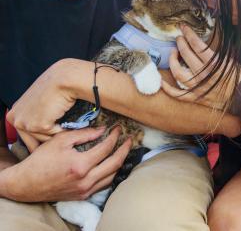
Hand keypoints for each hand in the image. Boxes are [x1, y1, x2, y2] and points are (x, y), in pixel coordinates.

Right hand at [0, 127, 131, 201]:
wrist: (26, 184)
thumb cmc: (41, 160)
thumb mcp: (61, 140)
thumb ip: (84, 134)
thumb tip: (103, 130)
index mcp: (80, 165)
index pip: (106, 148)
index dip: (115, 136)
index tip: (118, 128)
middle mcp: (85, 180)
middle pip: (115, 164)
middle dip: (125, 149)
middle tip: (130, 139)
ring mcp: (85, 190)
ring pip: (112, 176)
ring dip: (121, 162)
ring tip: (125, 151)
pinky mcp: (82, 196)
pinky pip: (104, 184)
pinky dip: (111, 173)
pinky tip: (113, 165)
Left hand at [6, 59, 87, 146]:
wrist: (65, 79)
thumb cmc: (56, 86)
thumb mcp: (41, 102)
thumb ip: (38, 115)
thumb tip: (46, 127)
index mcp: (14, 113)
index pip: (27, 134)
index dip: (43, 133)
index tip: (54, 129)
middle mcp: (15, 118)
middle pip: (34, 140)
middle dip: (49, 137)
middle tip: (62, 128)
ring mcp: (24, 123)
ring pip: (44, 140)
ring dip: (57, 134)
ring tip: (65, 120)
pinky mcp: (36, 125)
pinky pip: (53, 136)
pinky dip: (63, 129)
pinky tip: (65, 117)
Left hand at [162, 25, 240, 109]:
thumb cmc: (238, 77)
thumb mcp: (229, 60)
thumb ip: (213, 53)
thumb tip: (200, 43)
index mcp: (214, 64)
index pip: (197, 45)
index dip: (189, 34)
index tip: (183, 27)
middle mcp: (204, 75)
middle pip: (186, 55)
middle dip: (180, 43)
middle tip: (179, 39)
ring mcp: (198, 87)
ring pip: (178, 73)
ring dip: (173, 61)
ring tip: (173, 53)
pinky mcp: (195, 97)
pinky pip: (177, 94)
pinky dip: (167, 88)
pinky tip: (162, 81)